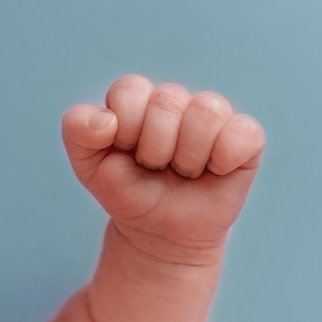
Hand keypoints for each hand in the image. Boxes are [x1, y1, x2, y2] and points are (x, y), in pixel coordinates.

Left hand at [62, 74, 264, 261]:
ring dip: (188, 156)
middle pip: (168, 100)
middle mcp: (176, 101)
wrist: (158, 232)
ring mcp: (212, 116)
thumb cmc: (126, 192)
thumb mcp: (88, 166)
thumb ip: (77, 131)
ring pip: (207, 111)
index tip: (125, 155)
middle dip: (154, 149)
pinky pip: (243, 132)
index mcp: (138, 99)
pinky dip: (224, 159)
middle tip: (155, 168)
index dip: (125, 129)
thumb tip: (105, 120)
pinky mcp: (245, 138)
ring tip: (183, 173)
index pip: (130, 89)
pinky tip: (213, 172)